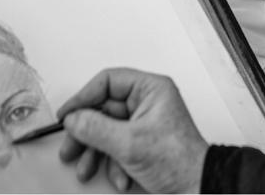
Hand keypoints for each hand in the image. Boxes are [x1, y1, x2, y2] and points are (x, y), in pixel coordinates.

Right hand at [57, 68, 208, 193]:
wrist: (198, 190)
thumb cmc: (178, 162)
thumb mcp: (129, 143)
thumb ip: (95, 128)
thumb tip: (73, 118)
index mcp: (150, 89)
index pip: (108, 82)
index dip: (83, 97)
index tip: (66, 115)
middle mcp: (147, 102)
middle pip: (103, 109)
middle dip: (86, 134)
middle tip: (70, 148)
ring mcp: (144, 123)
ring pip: (107, 131)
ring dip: (96, 153)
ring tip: (86, 169)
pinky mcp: (143, 143)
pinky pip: (117, 147)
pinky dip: (113, 164)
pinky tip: (120, 178)